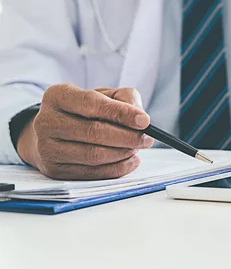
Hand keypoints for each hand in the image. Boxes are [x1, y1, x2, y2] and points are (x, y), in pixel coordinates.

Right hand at [16, 84, 153, 179]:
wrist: (55, 134)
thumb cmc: (85, 112)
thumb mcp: (104, 96)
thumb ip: (125, 99)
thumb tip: (140, 117)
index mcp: (57, 96)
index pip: (92, 104)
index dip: (121, 113)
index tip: (145, 121)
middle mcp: (46, 121)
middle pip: (94, 131)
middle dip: (127, 136)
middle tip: (147, 139)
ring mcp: (47, 148)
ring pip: (94, 154)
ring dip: (123, 153)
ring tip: (137, 148)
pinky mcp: (55, 170)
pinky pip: (93, 173)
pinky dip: (117, 168)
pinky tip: (131, 161)